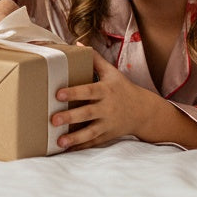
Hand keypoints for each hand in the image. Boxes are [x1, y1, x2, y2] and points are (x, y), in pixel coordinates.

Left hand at [50, 50, 196, 151]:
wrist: (143, 111)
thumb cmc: (122, 88)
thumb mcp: (111, 72)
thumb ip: (94, 59)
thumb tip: (77, 45)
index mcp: (106, 90)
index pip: (88, 91)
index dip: (73, 92)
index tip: (58, 94)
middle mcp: (107, 108)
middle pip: (88, 113)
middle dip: (70, 117)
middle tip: (53, 120)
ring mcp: (108, 124)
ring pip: (90, 132)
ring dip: (75, 138)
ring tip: (59, 141)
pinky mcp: (108, 136)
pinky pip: (93, 143)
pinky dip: (81, 147)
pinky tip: (66, 150)